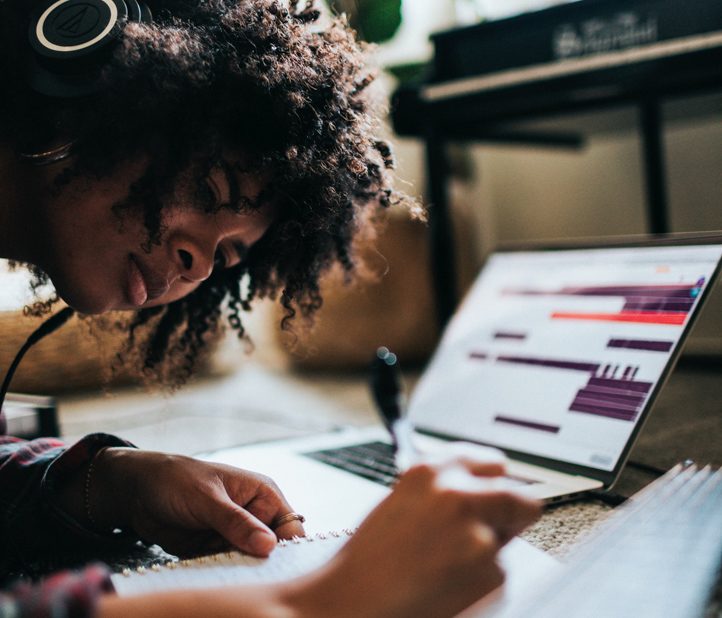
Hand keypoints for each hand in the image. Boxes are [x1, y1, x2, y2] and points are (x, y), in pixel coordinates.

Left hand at [90, 448, 304, 556]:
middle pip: (271, 551)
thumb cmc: (176, 480)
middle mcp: (254, 517)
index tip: (277, 570)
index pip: (290, 528)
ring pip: (248, 564)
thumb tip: (269, 546)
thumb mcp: (207, 499)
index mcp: (263, 495)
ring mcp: (234, 536)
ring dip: (236, 571)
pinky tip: (208, 573)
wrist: (136, 491)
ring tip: (218, 569)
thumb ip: (237, 522)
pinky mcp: (215, 551)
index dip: (289, 549)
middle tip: (244, 575)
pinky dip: (218, 574)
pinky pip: (225, 569)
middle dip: (260, 566)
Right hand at [285, 454, 540, 617]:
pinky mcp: (490, 573)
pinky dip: (480, 583)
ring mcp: (478, 533)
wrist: (354, 602)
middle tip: (490, 531)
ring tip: (444, 565)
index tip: (496, 490)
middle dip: (510, 515)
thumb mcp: (403, 501)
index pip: (492, 462)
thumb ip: (443, 489)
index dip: (495, 482)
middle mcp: (458, 493)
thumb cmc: (369, 560)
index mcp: (431, 470)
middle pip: (519, 497)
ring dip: (488, 552)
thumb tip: (480, 489)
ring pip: (507, 541)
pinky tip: (446, 584)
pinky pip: (499, 575)